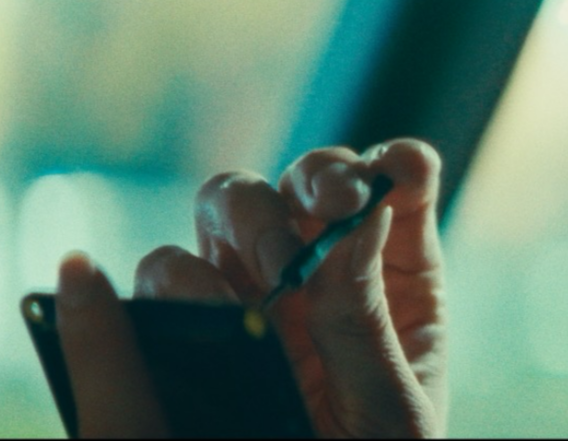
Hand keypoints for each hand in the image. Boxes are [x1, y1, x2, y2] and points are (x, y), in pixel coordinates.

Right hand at [54, 139, 448, 436]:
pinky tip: (215, 314)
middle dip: (317, 176)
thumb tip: (359, 223)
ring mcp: (254, 279)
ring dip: (250, 221)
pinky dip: (179, 279)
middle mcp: (322, 259)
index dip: (393, 163)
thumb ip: (367, 322)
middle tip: (330, 211)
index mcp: (396, 271)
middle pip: (308, 174)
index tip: (383, 178)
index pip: (401, 178)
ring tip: (275, 277)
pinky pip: (167, 269)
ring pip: (229, 201)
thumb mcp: (390, 405)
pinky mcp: (196, 315)